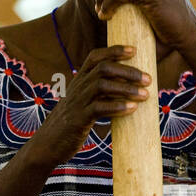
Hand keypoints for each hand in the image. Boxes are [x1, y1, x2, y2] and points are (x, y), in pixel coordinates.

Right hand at [37, 45, 149, 162]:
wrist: (48, 144)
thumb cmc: (71, 123)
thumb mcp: (83, 103)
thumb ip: (100, 94)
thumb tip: (128, 89)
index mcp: (79, 80)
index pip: (95, 57)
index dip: (114, 50)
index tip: (134, 50)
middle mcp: (77, 87)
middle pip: (103, 68)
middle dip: (128, 71)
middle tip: (148, 79)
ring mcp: (77, 102)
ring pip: (102, 86)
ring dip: (126, 88)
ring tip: (145, 95)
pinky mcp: (78, 119)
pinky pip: (98, 108)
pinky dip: (117, 107)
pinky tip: (132, 108)